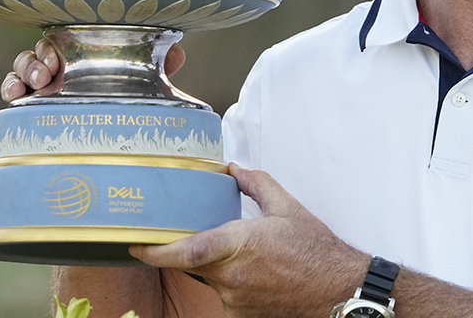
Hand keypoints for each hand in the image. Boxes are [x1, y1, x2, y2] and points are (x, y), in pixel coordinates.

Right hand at [0, 38, 186, 145]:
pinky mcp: (29, 124)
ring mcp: (39, 100)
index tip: (54, 65)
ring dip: (11, 86)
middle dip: (29, 68)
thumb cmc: (125, 96)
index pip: (52, 47)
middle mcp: (53, 78)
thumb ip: (158, 67)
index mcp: (75, 62)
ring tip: (16, 96)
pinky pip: (5, 123)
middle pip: (27, 62)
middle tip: (42, 80)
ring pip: (14, 84)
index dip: (48, 52)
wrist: (120, 131)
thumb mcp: (142, 82)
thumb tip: (177, 53)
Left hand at [130, 164, 368, 317]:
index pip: (186, 251)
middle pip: (191, 263)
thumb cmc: (315, 250)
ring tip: (247, 257)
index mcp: (239, 244)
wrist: (338, 289)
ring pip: (209, 279)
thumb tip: (234, 169)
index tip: (135, 243)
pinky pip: (224, 295)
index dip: (154, 250)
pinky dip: (231, 283)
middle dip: (185, 249)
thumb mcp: (287, 207)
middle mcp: (232, 276)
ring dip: (215, 266)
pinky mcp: (242, 315)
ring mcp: (235, 300)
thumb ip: (256, 184)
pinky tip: (256, 275)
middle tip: (181, 235)